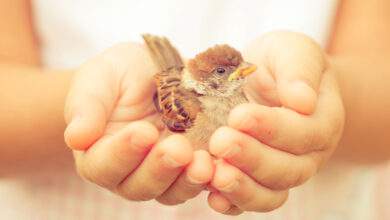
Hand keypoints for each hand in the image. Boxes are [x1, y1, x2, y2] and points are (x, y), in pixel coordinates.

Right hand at [64, 43, 212, 204]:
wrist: (153, 71)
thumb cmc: (121, 74)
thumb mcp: (100, 78)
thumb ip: (86, 106)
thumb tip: (75, 138)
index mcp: (99, 152)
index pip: (103, 165)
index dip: (123, 153)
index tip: (143, 132)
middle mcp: (129, 170)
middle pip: (138, 186)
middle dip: (160, 169)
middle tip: (179, 148)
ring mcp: (162, 172)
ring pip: (171, 191)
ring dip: (187, 180)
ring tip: (203, 162)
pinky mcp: (190, 166)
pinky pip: (200, 182)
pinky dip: (212, 177)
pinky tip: (223, 164)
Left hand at [207, 31, 344, 214]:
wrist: (270, 80)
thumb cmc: (282, 64)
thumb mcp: (293, 51)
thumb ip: (299, 70)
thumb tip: (303, 101)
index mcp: (321, 122)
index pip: (303, 132)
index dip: (272, 128)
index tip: (238, 115)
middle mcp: (306, 155)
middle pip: (287, 169)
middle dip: (252, 158)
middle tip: (220, 142)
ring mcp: (281, 172)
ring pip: (270, 193)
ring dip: (242, 188)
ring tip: (215, 175)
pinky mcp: (257, 180)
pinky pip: (250, 200)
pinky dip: (232, 203)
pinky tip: (213, 196)